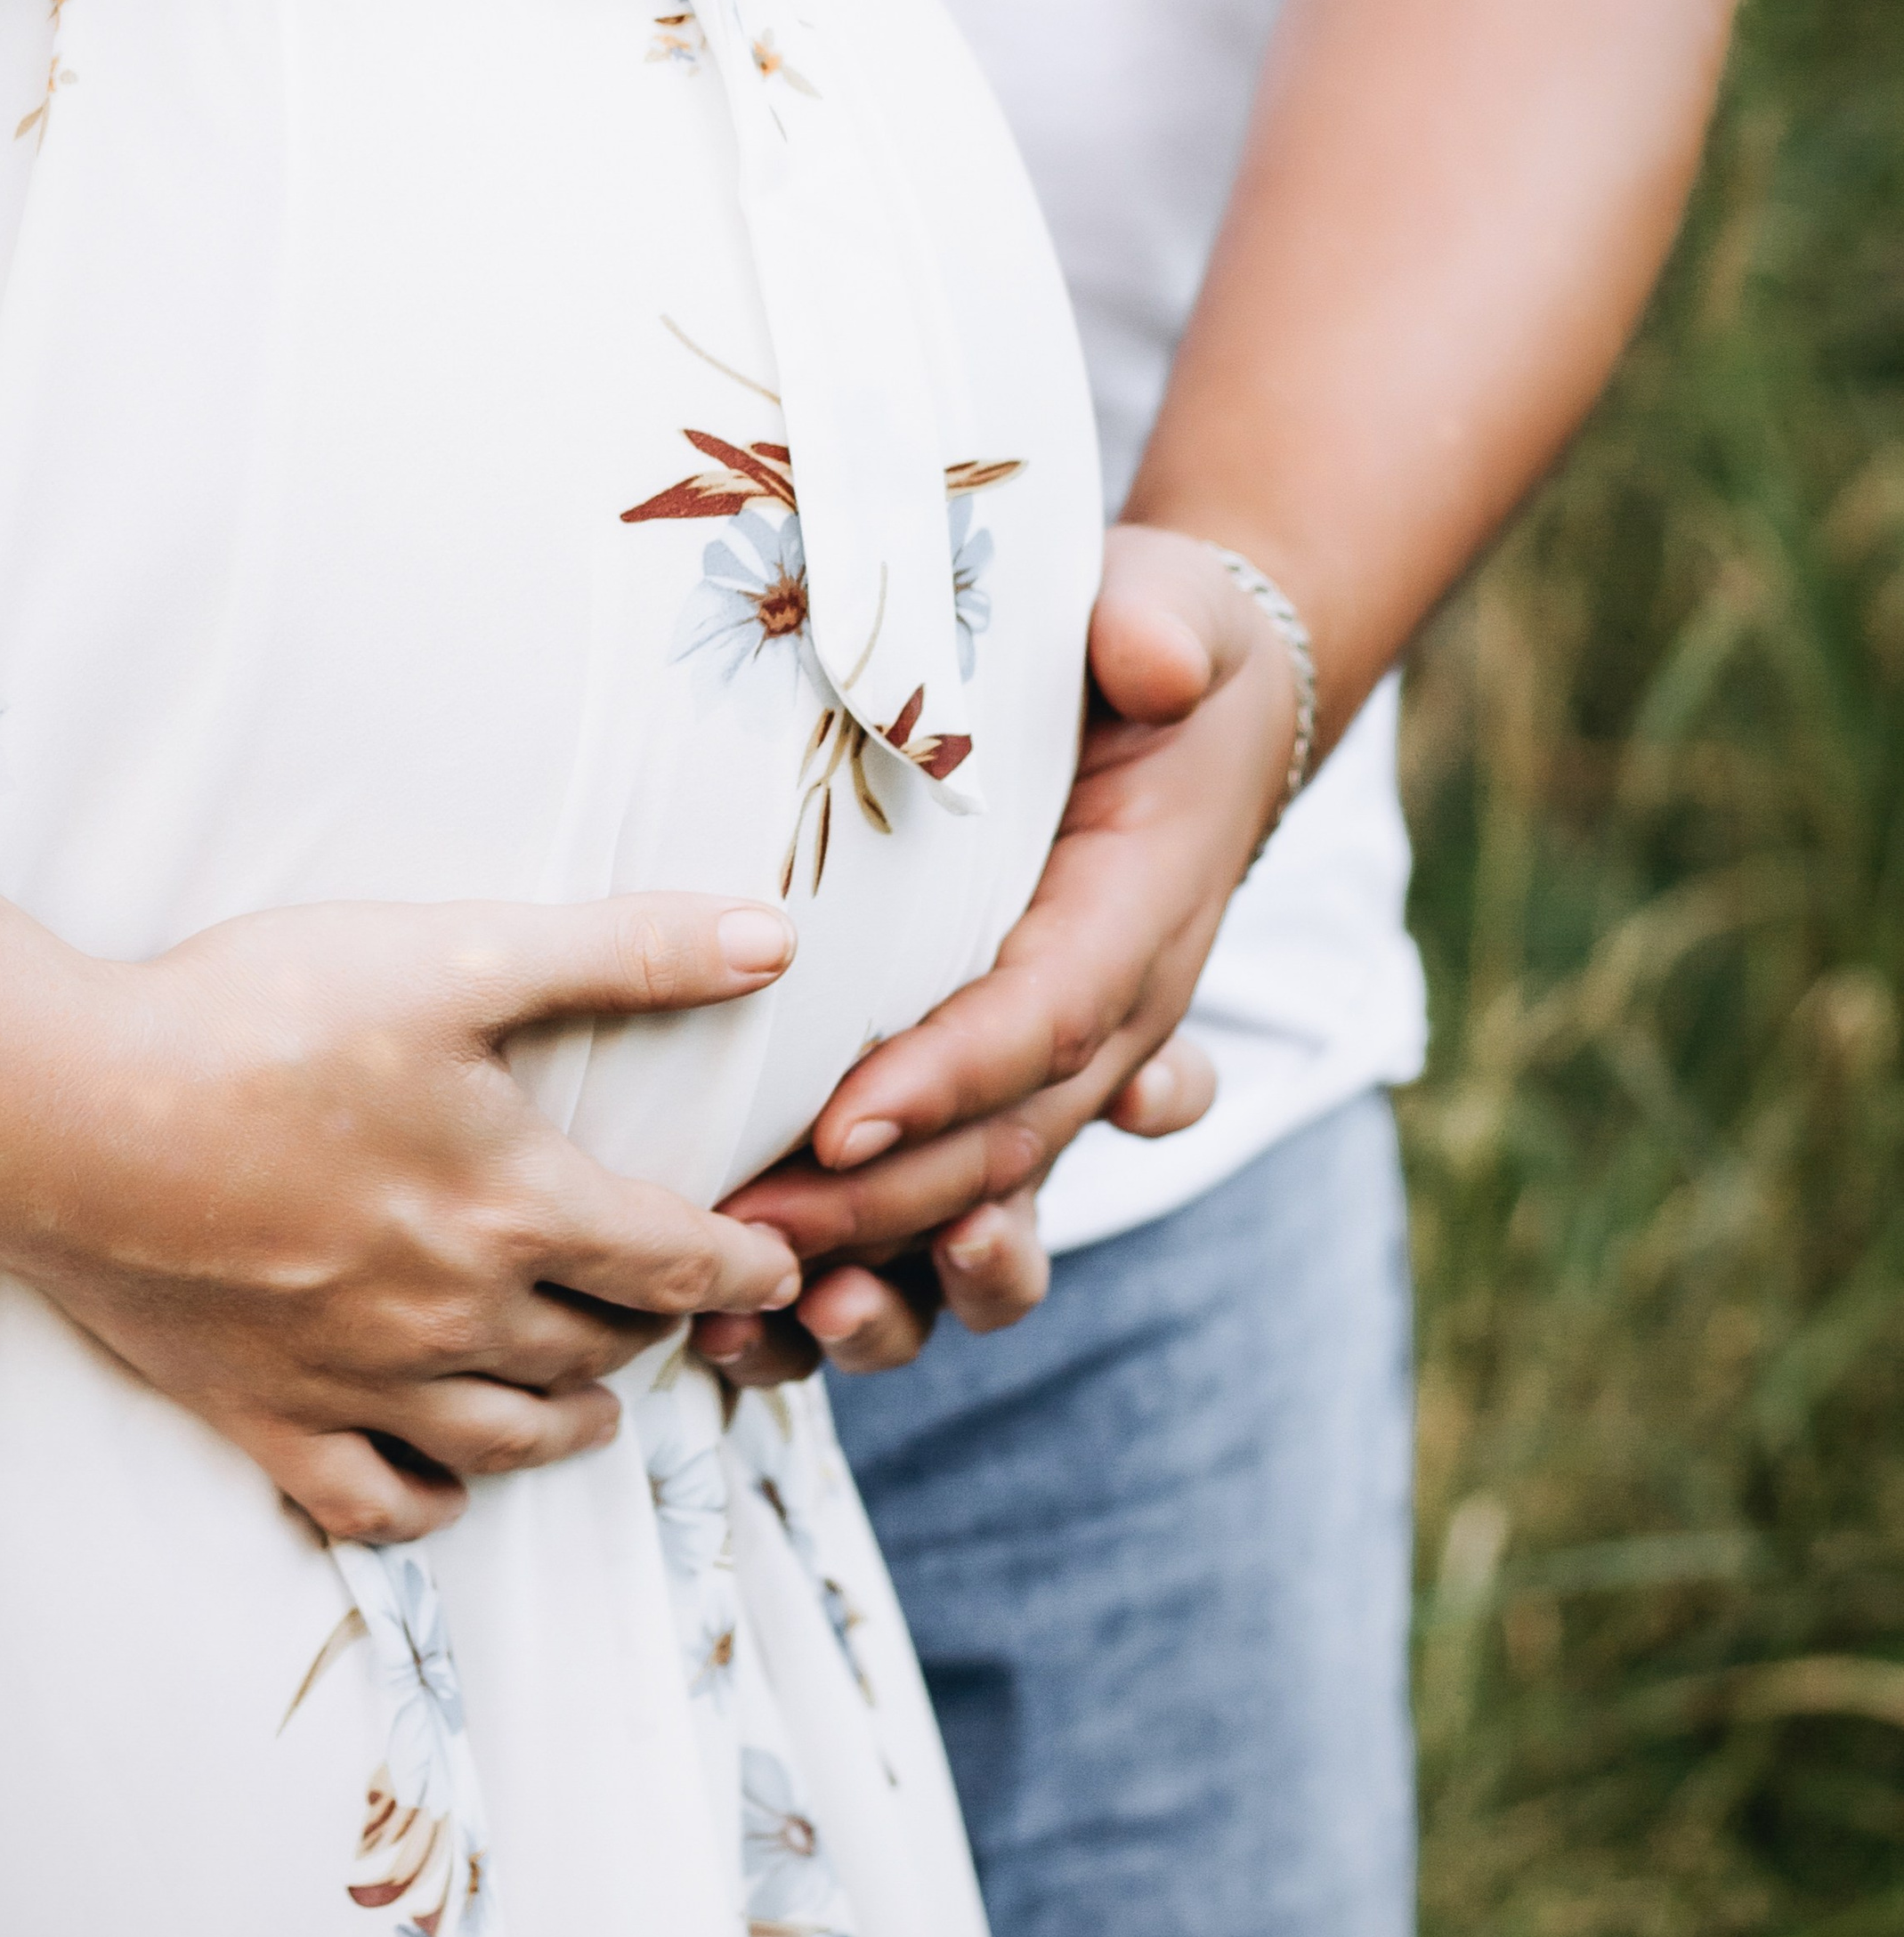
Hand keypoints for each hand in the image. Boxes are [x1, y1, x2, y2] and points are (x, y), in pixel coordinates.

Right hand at [0, 893, 803, 1542]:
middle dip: (656, 1325)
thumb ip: (622, 950)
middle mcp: (455, 1317)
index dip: (747, 1263)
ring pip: (510, 1438)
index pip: (681, 1261)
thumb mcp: (455, 955)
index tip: (780, 1261)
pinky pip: (375, 1505)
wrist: (61, 1113)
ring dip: (571, 1418)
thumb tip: (772, 936)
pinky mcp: (263, 1418)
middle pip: (601, 1346)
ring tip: (595, 1399)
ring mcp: (359, 1383)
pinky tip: (448, 1480)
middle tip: (674, 1303)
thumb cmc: (256, 1020)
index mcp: (517, 1209)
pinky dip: (431, 1502)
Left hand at [699, 528, 1293, 1372]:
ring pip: (980, 1214)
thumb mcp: (1170, 609)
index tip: (839, 1114)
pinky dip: (862, 1281)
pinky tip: (747, 1326)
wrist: (1192, 702)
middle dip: (877, 1206)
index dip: (949, 1074)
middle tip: (744, 1233)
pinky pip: (943, 1215)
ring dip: (877, 1283)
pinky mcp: (999, 1091)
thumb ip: (1159, 628)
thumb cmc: (1154, 651)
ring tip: (755, 1320)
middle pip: (1001, 1147)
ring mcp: (1059, 1075)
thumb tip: (1154, 657)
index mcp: (1139, 918)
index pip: (1045, 1015)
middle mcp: (1110, 1023)